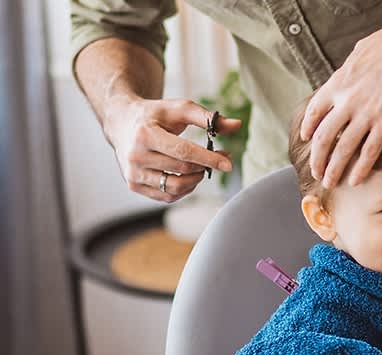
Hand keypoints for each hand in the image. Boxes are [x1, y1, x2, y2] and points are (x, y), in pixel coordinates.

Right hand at [104, 97, 239, 202]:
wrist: (122, 123)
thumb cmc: (155, 115)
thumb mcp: (180, 109)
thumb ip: (208, 118)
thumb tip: (237, 125)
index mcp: (145, 134)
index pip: (183, 152)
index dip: (208, 159)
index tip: (228, 163)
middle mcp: (136, 156)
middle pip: (182, 170)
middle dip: (206, 166)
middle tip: (220, 159)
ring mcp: (133, 173)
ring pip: (175, 187)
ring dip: (196, 180)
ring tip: (202, 167)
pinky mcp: (134, 185)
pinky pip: (167, 196)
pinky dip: (184, 189)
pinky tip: (188, 176)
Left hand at [300, 13, 381, 188]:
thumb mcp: (361, 53)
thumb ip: (350, 71)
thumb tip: (348, 77)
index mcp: (339, 82)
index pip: (314, 111)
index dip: (308, 128)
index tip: (306, 141)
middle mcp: (347, 99)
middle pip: (324, 136)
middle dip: (318, 159)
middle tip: (317, 173)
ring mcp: (367, 112)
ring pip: (343, 148)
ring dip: (334, 169)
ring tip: (331, 183)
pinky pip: (370, 151)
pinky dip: (361, 168)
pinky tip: (356, 180)